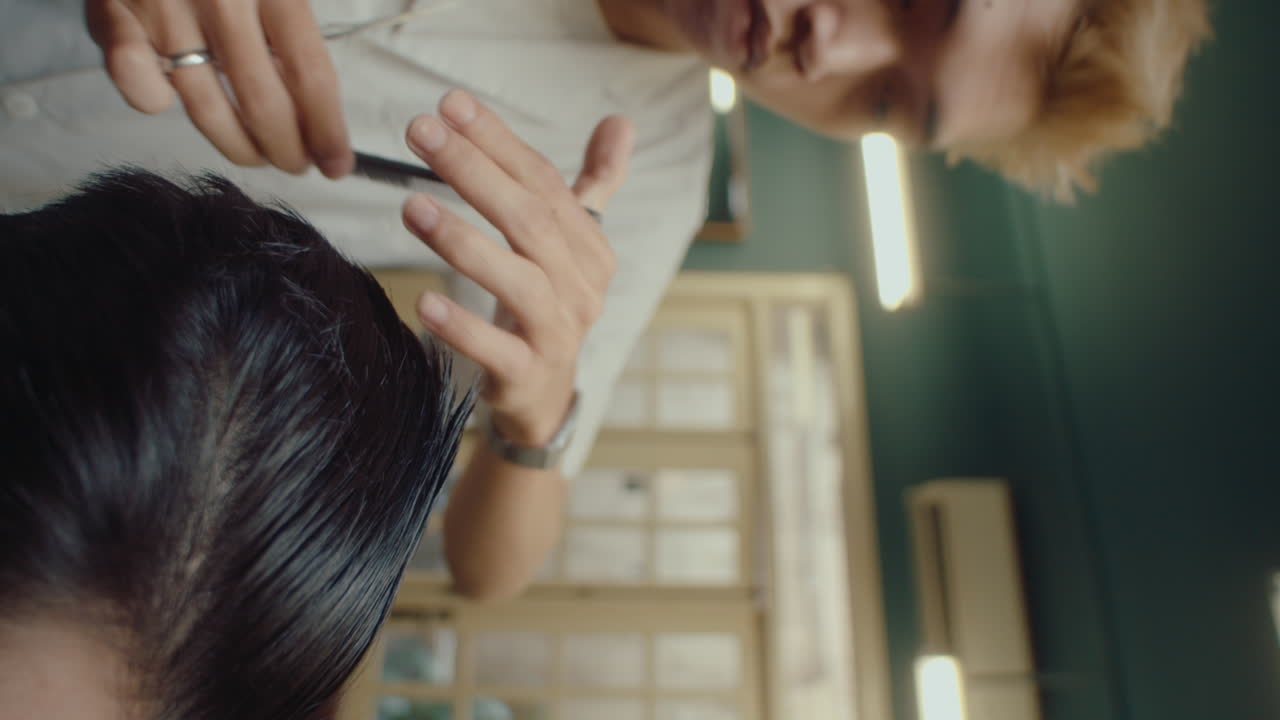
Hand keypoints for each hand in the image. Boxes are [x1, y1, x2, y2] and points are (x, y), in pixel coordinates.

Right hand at [85, 0, 352, 177]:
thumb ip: (295, 16)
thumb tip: (319, 88)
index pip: (311, 75)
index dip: (327, 129)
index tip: (337, 162)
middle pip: (263, 102)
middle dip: (287, 148)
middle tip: (299, 165)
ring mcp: (162, 6)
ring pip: (205, 103)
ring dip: (236, 144)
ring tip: (258, 156)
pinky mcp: (113, 11)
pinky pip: (134, 79)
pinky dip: (152, 100)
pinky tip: (170, 105)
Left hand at [401, 90, 633, 445]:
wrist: (543, 394)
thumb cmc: (548, 305)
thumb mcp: (572, 244)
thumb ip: (595, 183)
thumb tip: (622, 121)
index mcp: (590, 248)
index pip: (544, 182)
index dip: (498, 141)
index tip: (449, 105)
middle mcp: (581, 287)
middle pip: (529, 221)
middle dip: (473, 171)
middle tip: (419, 132)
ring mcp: (558, 332)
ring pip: (517, 280)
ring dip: (463, 242)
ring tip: (411, 208)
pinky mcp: (527, 374)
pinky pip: (496, 348)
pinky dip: (462, 326)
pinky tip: (425, 303)